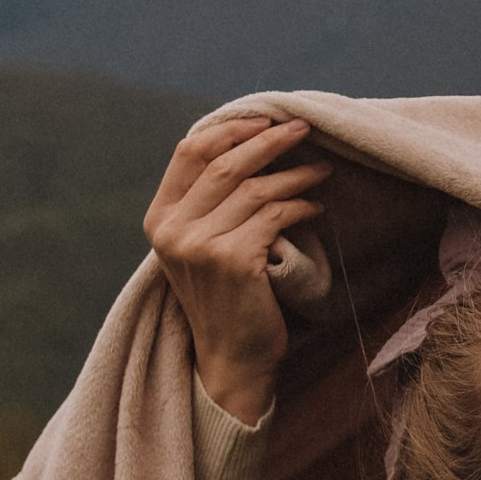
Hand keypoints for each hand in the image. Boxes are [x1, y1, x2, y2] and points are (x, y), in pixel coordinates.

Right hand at [142, 115, 332, 423]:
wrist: (231, 358)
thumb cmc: (227, 299)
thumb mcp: (202, 247)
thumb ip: (210, 204)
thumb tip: (250, 147)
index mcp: (160, 219)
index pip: (189, 152)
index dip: (230, 130)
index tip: (264, 121)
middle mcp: (173, 230)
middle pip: (226, 162)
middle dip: (270, 140)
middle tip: (304, 128)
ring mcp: (200, 245)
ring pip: (256, 188)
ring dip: (295, 174)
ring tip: (321, 170)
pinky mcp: (233, 260)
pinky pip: (276, 216)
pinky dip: (301, 206)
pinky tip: (316, 207)